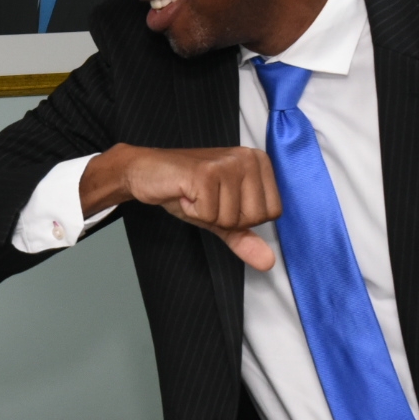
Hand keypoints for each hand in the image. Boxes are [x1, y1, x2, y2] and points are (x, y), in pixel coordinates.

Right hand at [79, 145, 281, 268]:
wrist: (147, 172)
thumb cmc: (185, 189)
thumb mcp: (220, 215)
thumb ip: (244, 237)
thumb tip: (267, 262)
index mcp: (259, 163)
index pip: (271, 212)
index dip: (241, 218)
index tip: (221, 200)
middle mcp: (248, 158)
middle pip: (254, 217)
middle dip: (224, 218)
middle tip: (206, 198)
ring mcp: (228, 163)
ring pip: (231, 219)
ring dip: (206, 214)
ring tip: (195, 194)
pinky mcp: (206, 172)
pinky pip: (210, 215)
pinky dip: (192, 211)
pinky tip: (185, 194)